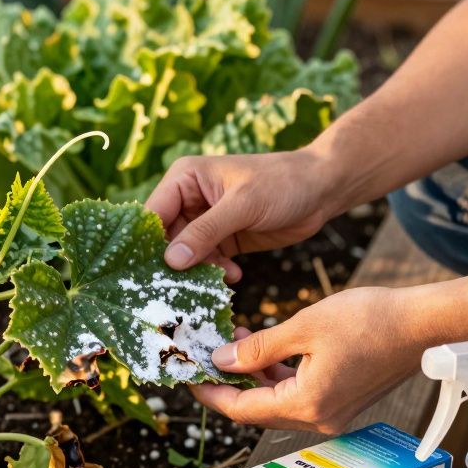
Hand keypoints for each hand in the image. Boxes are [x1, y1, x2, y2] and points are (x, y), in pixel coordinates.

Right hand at [145, 148, 345, 282]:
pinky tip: (235, 275)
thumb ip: (205, 232)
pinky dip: (217, 272)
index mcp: (185, 178)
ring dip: (200, 271)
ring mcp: (206, 221)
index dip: (147, 243)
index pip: (153, 213)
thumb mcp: (242, 205)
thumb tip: (170, 260)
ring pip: (187, 255)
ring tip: (219, 280)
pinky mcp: (224, 239)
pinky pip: (208, 262)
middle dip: (175, 264)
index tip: (146, 272)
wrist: (321, 190)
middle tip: (181, 289)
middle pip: (166, 239)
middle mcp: (190, 199)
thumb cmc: (281, 183)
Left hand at [192, 287, 429, 433]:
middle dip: (230, 385)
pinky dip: (279, 378)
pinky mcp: (345, 402)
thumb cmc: (371, 320)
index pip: (243, 410)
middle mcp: (320, 420)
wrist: (425, 324)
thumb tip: (222, 361)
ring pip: (279, 404)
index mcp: (307, 405)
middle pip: (259, 411)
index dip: (212, 394)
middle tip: (207, 357)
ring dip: (255, 379)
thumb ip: (259, 348)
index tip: (189, 378)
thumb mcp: (305, 326)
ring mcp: (335, 414)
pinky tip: (268, 351)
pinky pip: (300, 397)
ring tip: (236, 342)